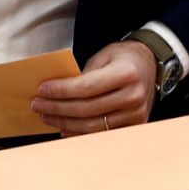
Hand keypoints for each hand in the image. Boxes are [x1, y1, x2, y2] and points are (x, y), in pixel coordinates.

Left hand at [31, 40, 155, 135]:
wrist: (150, 65)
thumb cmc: (123, 58)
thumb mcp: (104, 56)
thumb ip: (83, 73)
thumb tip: (56, 91)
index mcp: (127, 73)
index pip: (87, 87)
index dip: (62, 90)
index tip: (42, 90)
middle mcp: (134, 96)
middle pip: (87, 109)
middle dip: (57, 108)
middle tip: (38, 105)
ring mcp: (136, 114)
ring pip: (92, 125)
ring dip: (64, 123)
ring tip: (47, 116)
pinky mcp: (134, 125)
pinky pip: (101, 134)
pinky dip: (80, 133)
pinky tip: (64, 127)